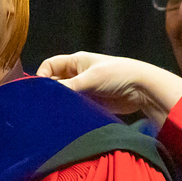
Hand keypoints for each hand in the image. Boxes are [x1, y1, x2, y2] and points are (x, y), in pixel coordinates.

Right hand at [36, 52, 181, 123]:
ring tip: (53, 114)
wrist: (141, 89)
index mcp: (76, 62)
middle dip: (50, 93)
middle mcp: (77, 74)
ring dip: (60, 104)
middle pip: (55, 82)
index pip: (49, 66)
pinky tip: (65, 118)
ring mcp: (83, 89)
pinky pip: (74, 107)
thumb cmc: (117, 75)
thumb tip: (47, 96)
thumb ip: (68, 87)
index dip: (42, 76)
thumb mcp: (90, 78)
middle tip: (43, 105)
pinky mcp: (90, 103)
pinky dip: (69, 111)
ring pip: (64, 96)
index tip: (40, 90)